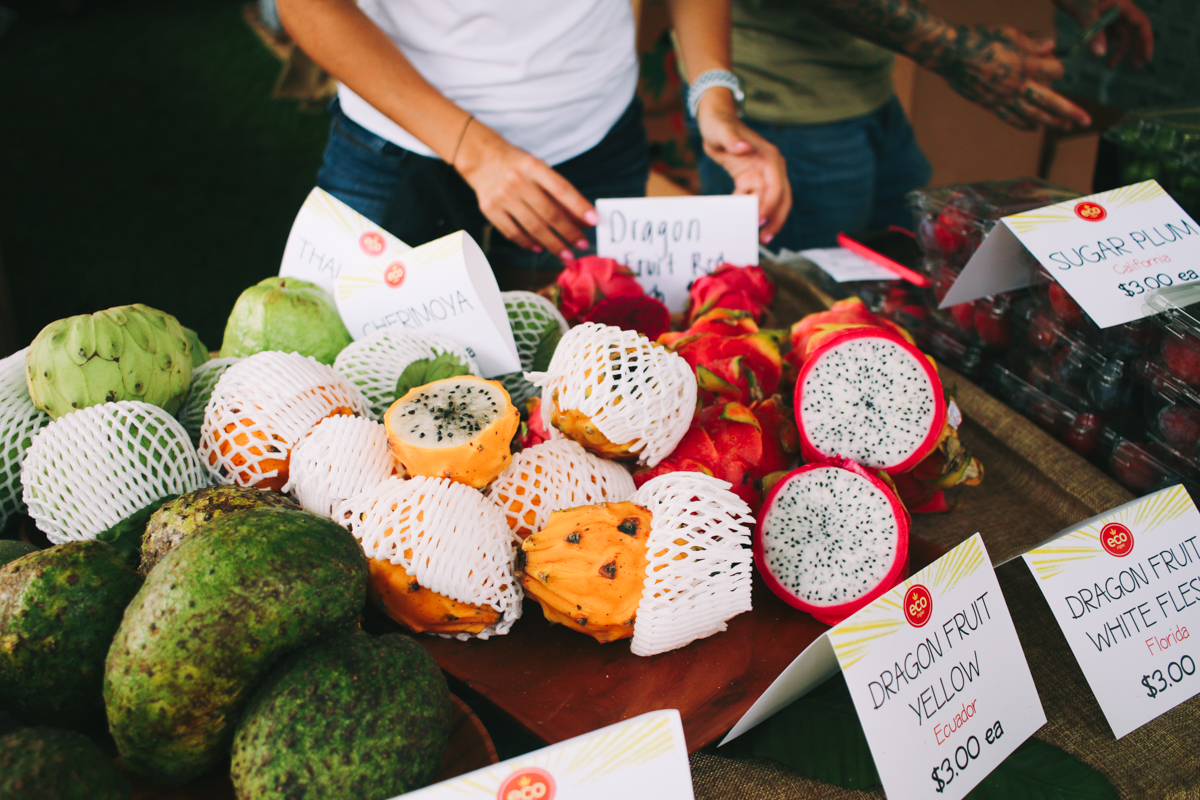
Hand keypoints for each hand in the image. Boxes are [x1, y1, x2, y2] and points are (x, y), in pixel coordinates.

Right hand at [453, 118, 597, 260]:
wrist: (482, 158)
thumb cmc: (519, 166)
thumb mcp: (539, 169)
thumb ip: (558, 192)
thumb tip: (582, 219)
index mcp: (533, 166)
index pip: (561, 189)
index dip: (579, 206)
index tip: (595, 221)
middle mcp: (517, 180)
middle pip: (549, 213)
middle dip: (569, 232)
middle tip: (583, 245)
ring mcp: (501, 196)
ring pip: (533, 227)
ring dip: (553, 244)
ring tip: (566, 254)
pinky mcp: (489, 209)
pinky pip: (513, 232)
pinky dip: (528, 243)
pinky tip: (540, 248)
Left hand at [695, 89, 791, 243]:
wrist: (716, 120)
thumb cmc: (718, 125)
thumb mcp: (721, 131)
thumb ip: (732, 139)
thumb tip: (745, 148)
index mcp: (768, 157)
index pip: (776, 186)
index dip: (769, 205)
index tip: (757, 220)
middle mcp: (771, 168)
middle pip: (781, 199)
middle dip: (775, 220)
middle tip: (764, 239)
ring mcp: (763, 175)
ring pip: (772, 203)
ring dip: (767, 221)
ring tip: (756, 238)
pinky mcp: (752, 180)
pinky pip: (757, 201)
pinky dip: (752, 213)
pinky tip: (742, 225)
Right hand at [929, 24, 1090, 130]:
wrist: (949, 54)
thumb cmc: (977, 39)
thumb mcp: (1008, 33)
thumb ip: (1032, 42)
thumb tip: (1052, 44)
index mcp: (1022, 64)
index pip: (1054, 71)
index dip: (1058, 68)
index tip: (1054, 62)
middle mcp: (1015, 84)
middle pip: (1049, 100)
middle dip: (1069, 110)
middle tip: (1085, 120)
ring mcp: (1002, 97)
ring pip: (1032, 113)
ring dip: (1051, 121)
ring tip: (1065, 126)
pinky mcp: (990, 104)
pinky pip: (1010, 117)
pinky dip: (1024, 124)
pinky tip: (1035, 127)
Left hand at [1055, 0, 1153, 67]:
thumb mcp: (1083, 11)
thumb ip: (1093, 31)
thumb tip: (1100, 54)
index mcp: (1120, 4)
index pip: (1140, 23)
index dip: (1145, 41)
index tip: (1146, 59)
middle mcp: (1118, 8)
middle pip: (1134, 30)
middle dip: (1135, 48)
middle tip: (1135, 66)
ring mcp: (1108, 13)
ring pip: (1120, 33)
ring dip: (1117, 49)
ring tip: (1109, 66)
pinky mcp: (1098, 17)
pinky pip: (1106, 33)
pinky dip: (1104, 44)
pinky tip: (1096, 55)